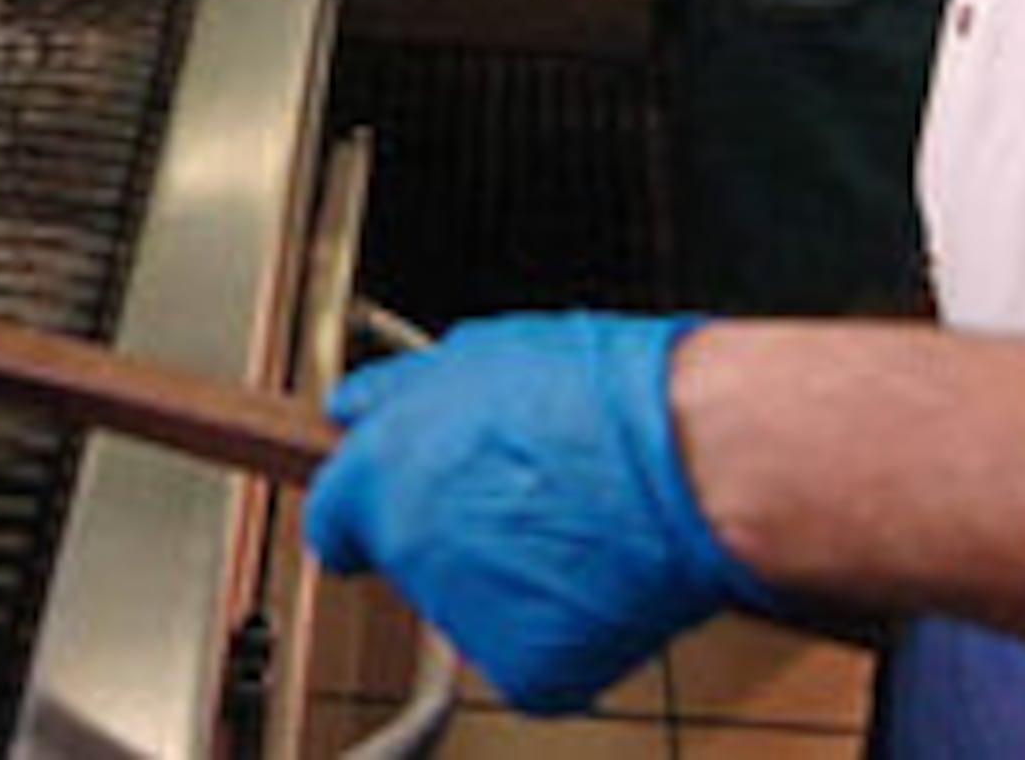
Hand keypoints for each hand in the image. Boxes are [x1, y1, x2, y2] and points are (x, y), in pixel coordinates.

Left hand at [307, 314, 765, 712]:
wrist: (691, 458)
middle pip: (411, 557)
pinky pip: (530, 653)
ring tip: (578, 524)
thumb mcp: (481, 356)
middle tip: (525, 502)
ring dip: (512, 576)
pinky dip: (563, 625)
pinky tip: (601, 575)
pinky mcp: (523, 669)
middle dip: (456, 534)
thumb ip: (401, 393)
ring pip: (474, 604)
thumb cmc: (604, 396)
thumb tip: (357, 405)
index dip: (367, 511)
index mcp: (383, 470)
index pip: (333, 515)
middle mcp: (409, 545)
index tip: (387, 513)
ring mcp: (463, 614)